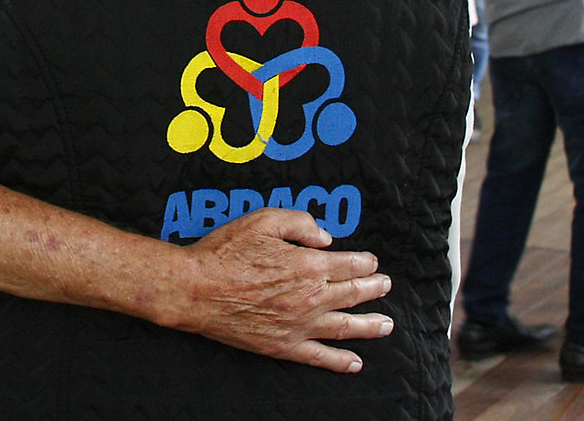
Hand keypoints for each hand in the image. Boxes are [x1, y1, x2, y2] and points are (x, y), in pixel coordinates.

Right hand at [173, 208, 392, 373]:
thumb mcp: (263, 220)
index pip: (350, 264)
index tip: (372, 261)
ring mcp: (300, 326)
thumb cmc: (226, 251)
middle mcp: (311, 298)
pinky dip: (341, 362)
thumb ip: (300, 223)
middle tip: (386, 285)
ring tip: (386, 324)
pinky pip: (320, 357)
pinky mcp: (284, 346)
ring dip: (370, 325)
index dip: (366, 262)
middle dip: (374, 288)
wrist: (196, 290)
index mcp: (309, 265)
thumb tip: (326, 237)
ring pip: (346, 327)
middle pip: (354, 294)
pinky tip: (355, 363)